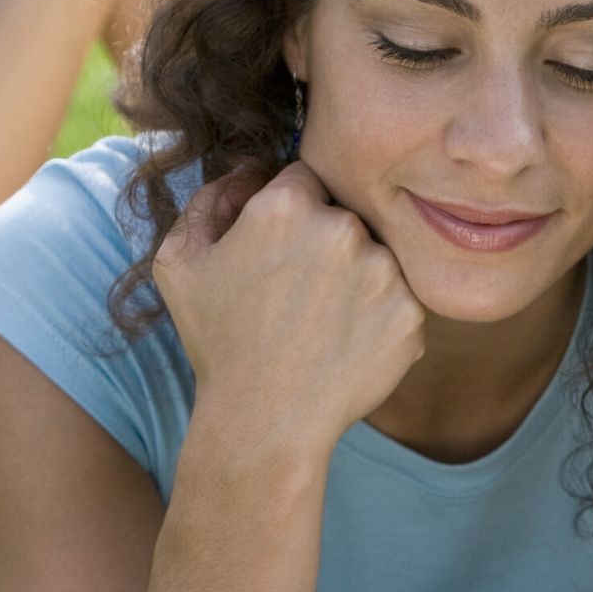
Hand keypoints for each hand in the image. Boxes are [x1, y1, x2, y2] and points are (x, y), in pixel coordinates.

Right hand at [152, 158, 426, 452]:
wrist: (264, 422)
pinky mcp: (412, 316)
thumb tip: (249, 169)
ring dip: (357, 279)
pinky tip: (343, 345)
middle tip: (298, 294)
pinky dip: (378, 319)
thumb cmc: (217, 342)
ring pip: (376, 257)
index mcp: (285, 206)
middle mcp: (343, 229)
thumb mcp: (179, 262)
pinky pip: (399, 301)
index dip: (290, 214)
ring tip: (320, 323)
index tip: (279, 250)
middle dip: (325, 244)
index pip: (304, 179)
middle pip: (344, 215)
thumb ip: (210, 199)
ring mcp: (385, 273)